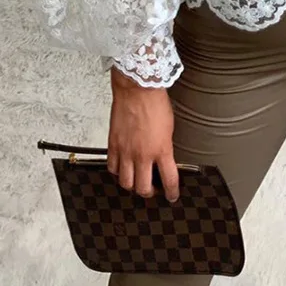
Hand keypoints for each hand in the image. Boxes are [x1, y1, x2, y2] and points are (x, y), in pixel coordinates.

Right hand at [108, 67, 180, 202]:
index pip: (169, 180)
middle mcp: (142, 155)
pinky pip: (113, 168)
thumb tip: (164, 158)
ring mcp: (126, 152)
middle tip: (153, 190)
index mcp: (161, 150)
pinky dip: (118, 172)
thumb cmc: (155, 103)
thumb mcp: (170, 127)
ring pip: (126, 183)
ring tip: (136, 181)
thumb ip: (166, 146)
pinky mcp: (113, 145)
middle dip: (150, 193)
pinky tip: (123, 168)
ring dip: (132, 185)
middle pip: (143, 188)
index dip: (171, 192)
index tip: (172, 196)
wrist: (137, 89)